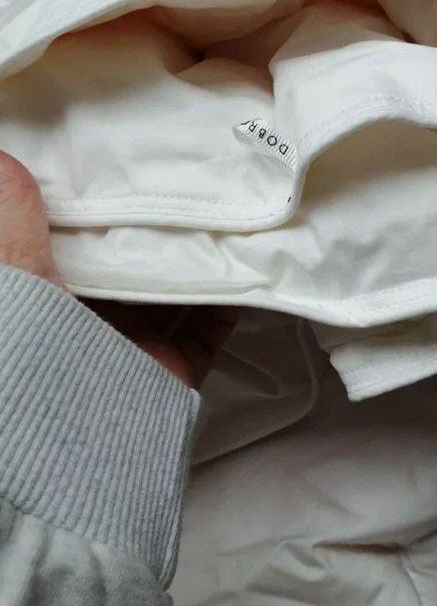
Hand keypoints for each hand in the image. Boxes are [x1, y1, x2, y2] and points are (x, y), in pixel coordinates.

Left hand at [0, 150, 229, 387]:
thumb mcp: (14, 281)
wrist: (69, 444)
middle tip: (180, 179)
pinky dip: (228, 300)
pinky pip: (208, 330)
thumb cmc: (31, 354)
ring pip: (170, 292)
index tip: (120, 166)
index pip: (73, 243)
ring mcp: (132, 347)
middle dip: (152, 230)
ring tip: (220, 210)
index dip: (94, 207)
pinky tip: (244, 263)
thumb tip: (3, 161)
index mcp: (47, 297)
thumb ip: (11, 226)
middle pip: (127, 265)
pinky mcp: (171, 370)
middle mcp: (88, 321)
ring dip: (194, 258)